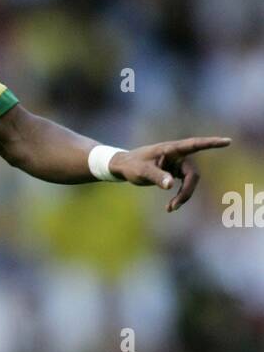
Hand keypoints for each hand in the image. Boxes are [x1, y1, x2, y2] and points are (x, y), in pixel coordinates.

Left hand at [109, 135, 230, 210]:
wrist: (124, 166)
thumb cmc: (131, 165)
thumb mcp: (141, 172)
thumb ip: (156, 176)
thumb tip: (170, 185)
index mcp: (171, 149)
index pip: (194, 145)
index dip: (211, 143)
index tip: (227, 142)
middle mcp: (177, 155)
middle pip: (193, 174)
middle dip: (187, 192)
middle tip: (173, 207)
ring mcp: (177, 163)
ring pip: (190, 181)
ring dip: (183, 196)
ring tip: (170, 209)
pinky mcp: (175, 171)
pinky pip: (184, 185)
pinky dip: (180, 195)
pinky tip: (170, 206)